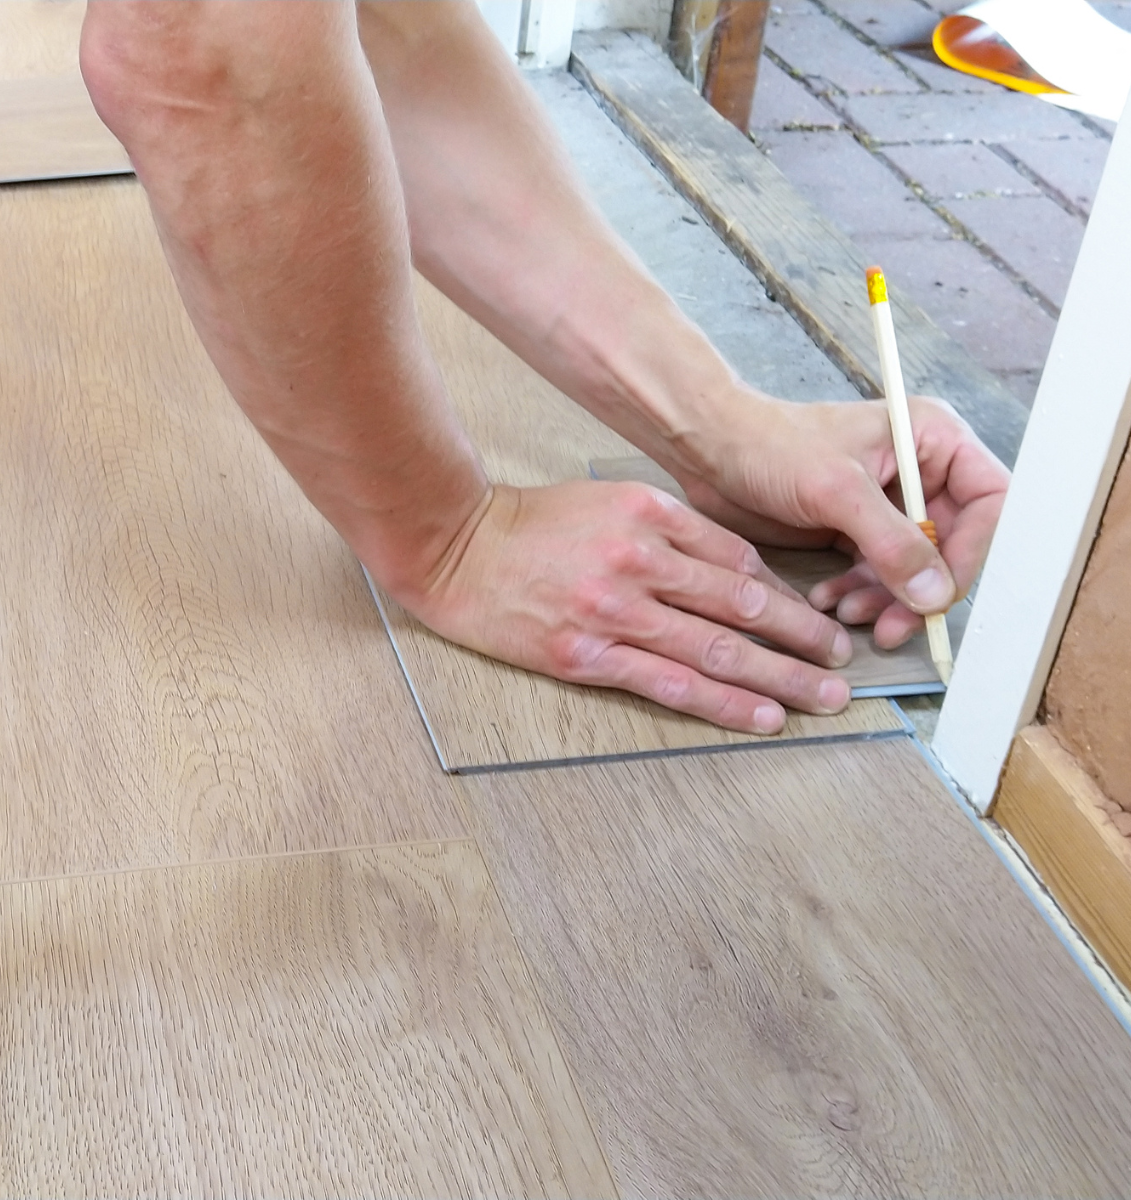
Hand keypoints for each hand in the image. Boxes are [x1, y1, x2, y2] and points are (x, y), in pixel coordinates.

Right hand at [404, 481, 856, 732]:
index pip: (738, 560)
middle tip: (842, 663)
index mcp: (650, 515)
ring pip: (717, 648)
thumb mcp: (608, 500)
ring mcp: (612, 611)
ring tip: (822, 698)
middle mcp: (638, 561)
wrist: (454, 547)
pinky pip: (669, 684)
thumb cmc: (530, 525)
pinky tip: (761, 716)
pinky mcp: (585, 655)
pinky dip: (723, 703)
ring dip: (780, 678)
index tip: (817, 618)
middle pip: (741, 605)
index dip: (787, 595)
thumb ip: (671, 530)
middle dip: (802, 638)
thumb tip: (738, 572)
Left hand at [663, 393, 1009, 648]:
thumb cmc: (770, 445)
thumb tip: (936, 594)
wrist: (710, 449)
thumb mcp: (837, 491)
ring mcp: (890, 503)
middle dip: (920, 589)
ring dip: (886, 598)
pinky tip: (829, 602)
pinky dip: (859, 593)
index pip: (989, 501)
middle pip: (953, 544)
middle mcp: (921, 471)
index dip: (973, 551)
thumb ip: (892, 542)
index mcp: (933, 439)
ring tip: (848, 614)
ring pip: (913, 567)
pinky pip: (877, 574)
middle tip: (893, 626)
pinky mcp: (857, 529)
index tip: (941, 592)